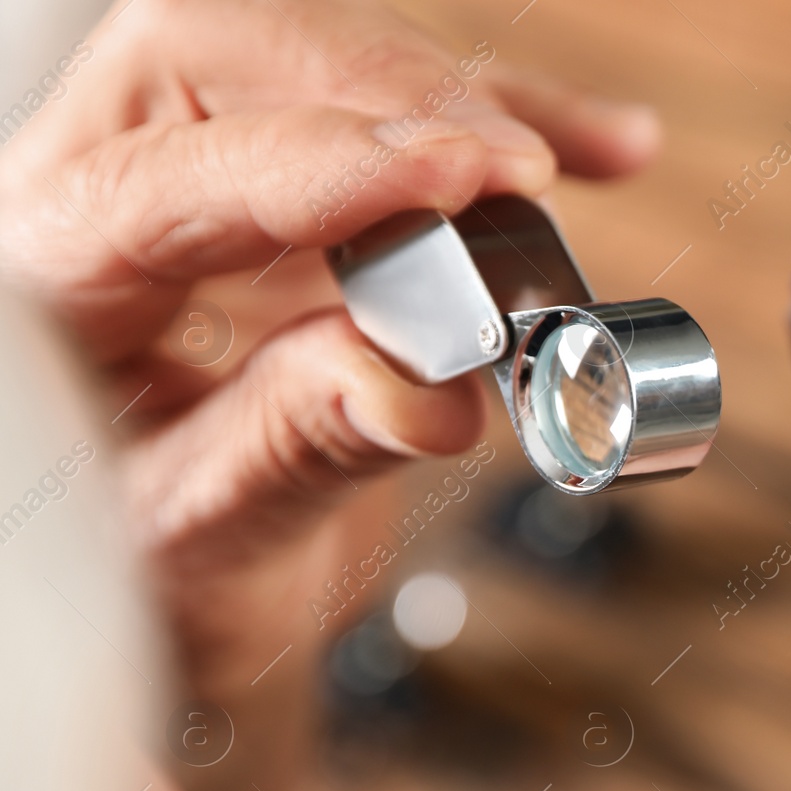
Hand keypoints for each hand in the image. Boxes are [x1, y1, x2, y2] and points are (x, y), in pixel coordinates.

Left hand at [0, 0, 659, 694]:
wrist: (163, 586)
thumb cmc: (145, 574)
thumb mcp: (203, 539)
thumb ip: (296, 450)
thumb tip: (428, 390)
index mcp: (48, 283)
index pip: (166, 184)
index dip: (321, 172)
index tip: (456, 179)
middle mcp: (105, 194)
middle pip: (231, 58)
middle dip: (391, 96)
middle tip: (511, 168)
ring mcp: (194, 174)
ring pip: (320, 61)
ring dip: (460, 102)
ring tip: (569, 164)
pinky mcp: (286, 189)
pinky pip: (388, 117)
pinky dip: (495, 124)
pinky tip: (591, 145)